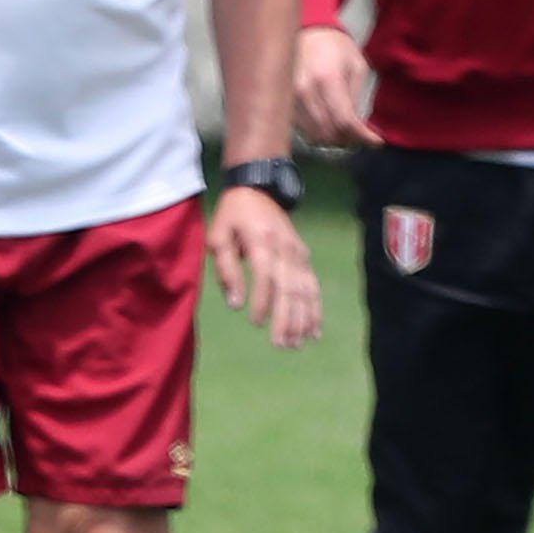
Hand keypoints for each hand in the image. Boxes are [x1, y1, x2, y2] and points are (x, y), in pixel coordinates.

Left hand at [207, 186, 322, 348]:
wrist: (259, 188)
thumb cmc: (233, 215)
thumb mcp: (218, 236)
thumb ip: (226, 269)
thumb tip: (235, 304)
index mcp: (261, 239)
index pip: (265, 275)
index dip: (263, 300)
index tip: (256, 323)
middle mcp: (284, 247)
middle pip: (289, 287)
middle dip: (286, 318)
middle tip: (281, 344)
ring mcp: (298, 252)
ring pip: (305, 290)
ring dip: (302, 319)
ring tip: (296, 344)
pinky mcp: (304, 257)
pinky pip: (312, 286)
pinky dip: (315, 310)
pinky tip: (314, 331)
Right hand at [292, 25, 377, 148]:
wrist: (307, 32)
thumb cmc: (336, 46)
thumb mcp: (356, 66)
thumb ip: (356, 98)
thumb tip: (357, 128)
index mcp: (327, 79)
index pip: (344, 120)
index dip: (362, 137)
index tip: (376, 142)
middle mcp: (305, 91)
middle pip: (328, 133)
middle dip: (348, 140)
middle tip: (360, 135)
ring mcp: (290, 99)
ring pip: (314, 136)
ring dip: (333, 139)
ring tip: (346, 131)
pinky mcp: (284, 103)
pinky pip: (303, 130)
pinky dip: (319, 133)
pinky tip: (329, 124)